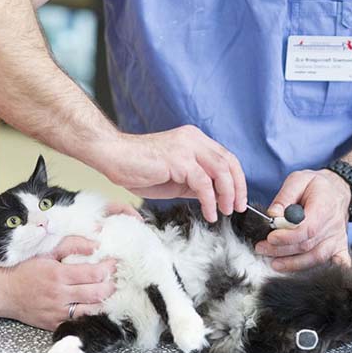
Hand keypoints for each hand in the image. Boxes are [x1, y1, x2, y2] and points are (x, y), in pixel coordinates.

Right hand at [0, 237, 115, 330]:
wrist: (4, 293)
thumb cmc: (26, 269)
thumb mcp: (47, 251)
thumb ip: (72, 244)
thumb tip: (95, 244)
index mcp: (58, 275)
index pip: (94, 274)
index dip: (109, 268)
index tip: (116, 262)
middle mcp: (60, 296)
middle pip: (97, 294)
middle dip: (112, 286)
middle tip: (118, 278)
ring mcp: (58, 313)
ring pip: (92, 311)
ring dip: (106, 302)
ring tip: (112, 292)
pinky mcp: (56, 325)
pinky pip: (80, 322)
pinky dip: (92, 314)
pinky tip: (98, 306)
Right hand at [98, 125, 246, 221]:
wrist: (113, 156)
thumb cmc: (139, 167)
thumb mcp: (175, 179)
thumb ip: (195, 184)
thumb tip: (216, 197)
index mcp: (194, 140)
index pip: (226, 157)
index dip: (237, 179)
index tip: (238, 198)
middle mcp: (193, 139)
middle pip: (229, 162)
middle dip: (237, 188)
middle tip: (237, 207)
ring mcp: (186, 147)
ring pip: (220, 171)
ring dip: (227, 195)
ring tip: (224, 211)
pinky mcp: (178, 159)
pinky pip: (203, 183)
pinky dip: (209, 201)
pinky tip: (208, 213)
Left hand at [255, 170, 351, 270]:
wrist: (339, 190)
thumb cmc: (315, 186)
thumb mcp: (298, 179)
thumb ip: (284, 196)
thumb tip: (272, 215)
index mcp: (324, 207)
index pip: (307, 228)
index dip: (288, 237)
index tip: (270, 237)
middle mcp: (333, 225)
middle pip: (308, 245)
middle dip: (281, 250)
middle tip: (261, 248)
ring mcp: (337, 238)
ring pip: (317, 258)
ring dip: (294, 264)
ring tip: (274, 264)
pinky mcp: (340, 246)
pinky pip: (338, 263)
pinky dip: (328, 271)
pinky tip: (311, 278)